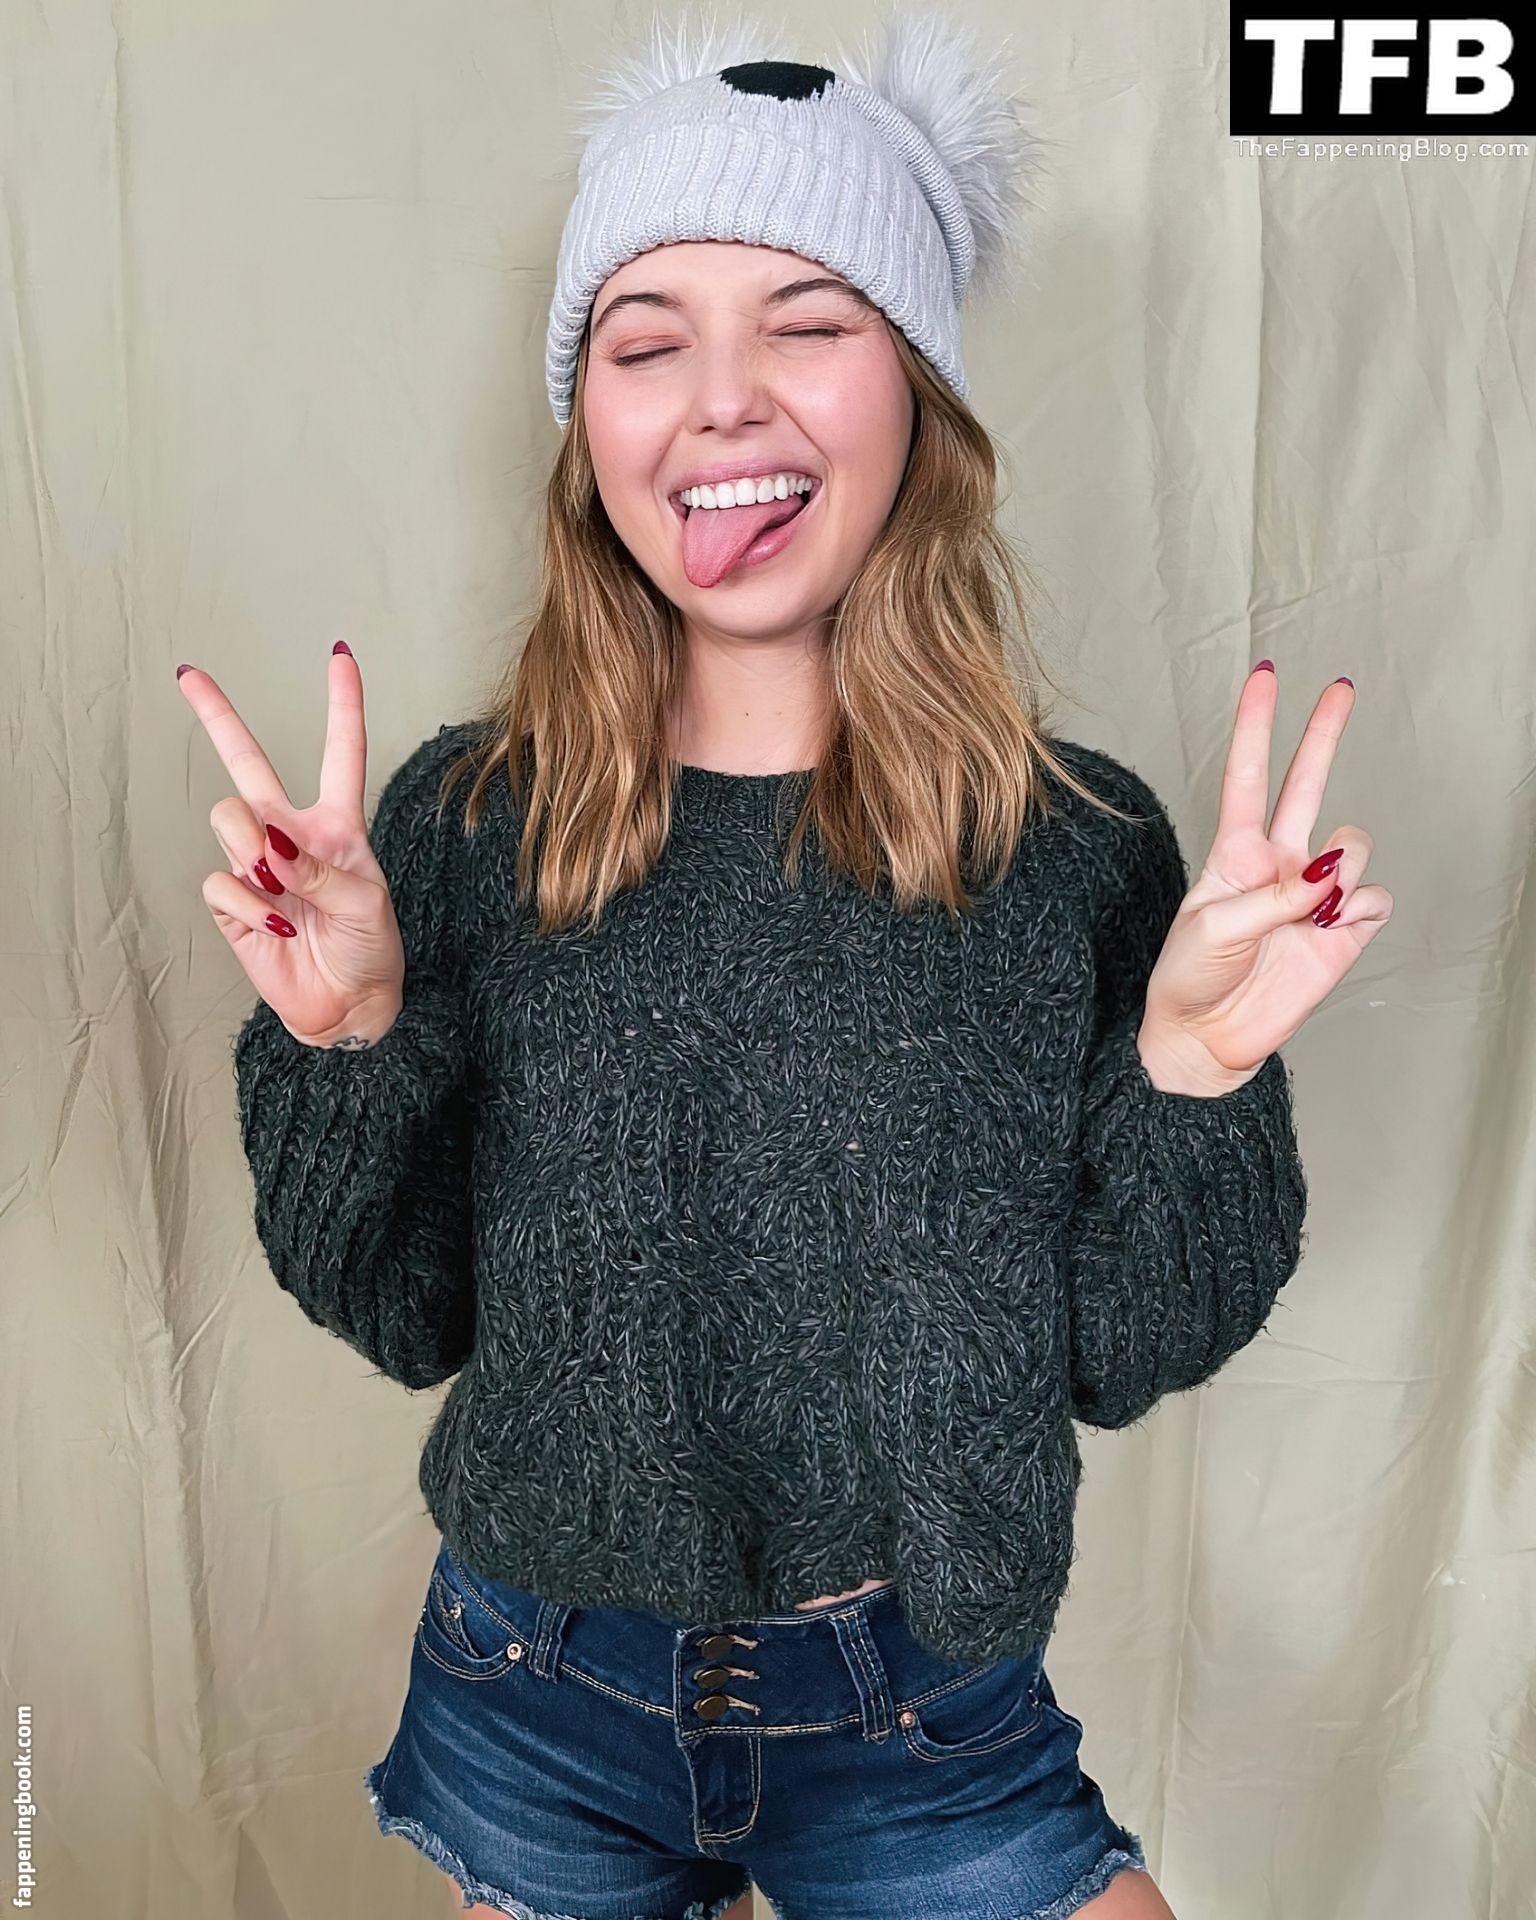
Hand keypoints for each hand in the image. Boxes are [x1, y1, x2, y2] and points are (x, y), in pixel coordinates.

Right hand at [179, 647, 407, 1047]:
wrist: (348, 1006)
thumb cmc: (372, 949)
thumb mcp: (366, 903)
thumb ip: (320, 867)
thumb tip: (271, 844)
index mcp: (338, 824)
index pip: (341, 752)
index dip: (342, 704)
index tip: (339, 655)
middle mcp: (292, 833)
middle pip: (247, 763)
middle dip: (216, 716)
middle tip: (189, 674)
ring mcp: (257, 865)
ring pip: (229, 821)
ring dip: (253, 850)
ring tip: (282, 891)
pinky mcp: (232, 901)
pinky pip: (221, 880)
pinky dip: (248, 903)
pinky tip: (275, 927)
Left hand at [1136, 665, 1392, 1094]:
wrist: (1204, 1041)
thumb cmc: (1189, 980)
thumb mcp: (1213, 928)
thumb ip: (1273, 895)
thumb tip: (1328, 873)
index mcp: (1234, 854)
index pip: (1248, 775)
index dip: (1257, 726)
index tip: (1266, 676)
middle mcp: (1277, 865)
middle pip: (1306, 783)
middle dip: (1322, 734)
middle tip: (1341, 686)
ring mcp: (1312, 896)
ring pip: (1352, 847)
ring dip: (1338, 870)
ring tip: (1309, 911)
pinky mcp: (1342, 931)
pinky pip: (1373, 898)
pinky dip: (1359, 908)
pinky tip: (1334, 927)